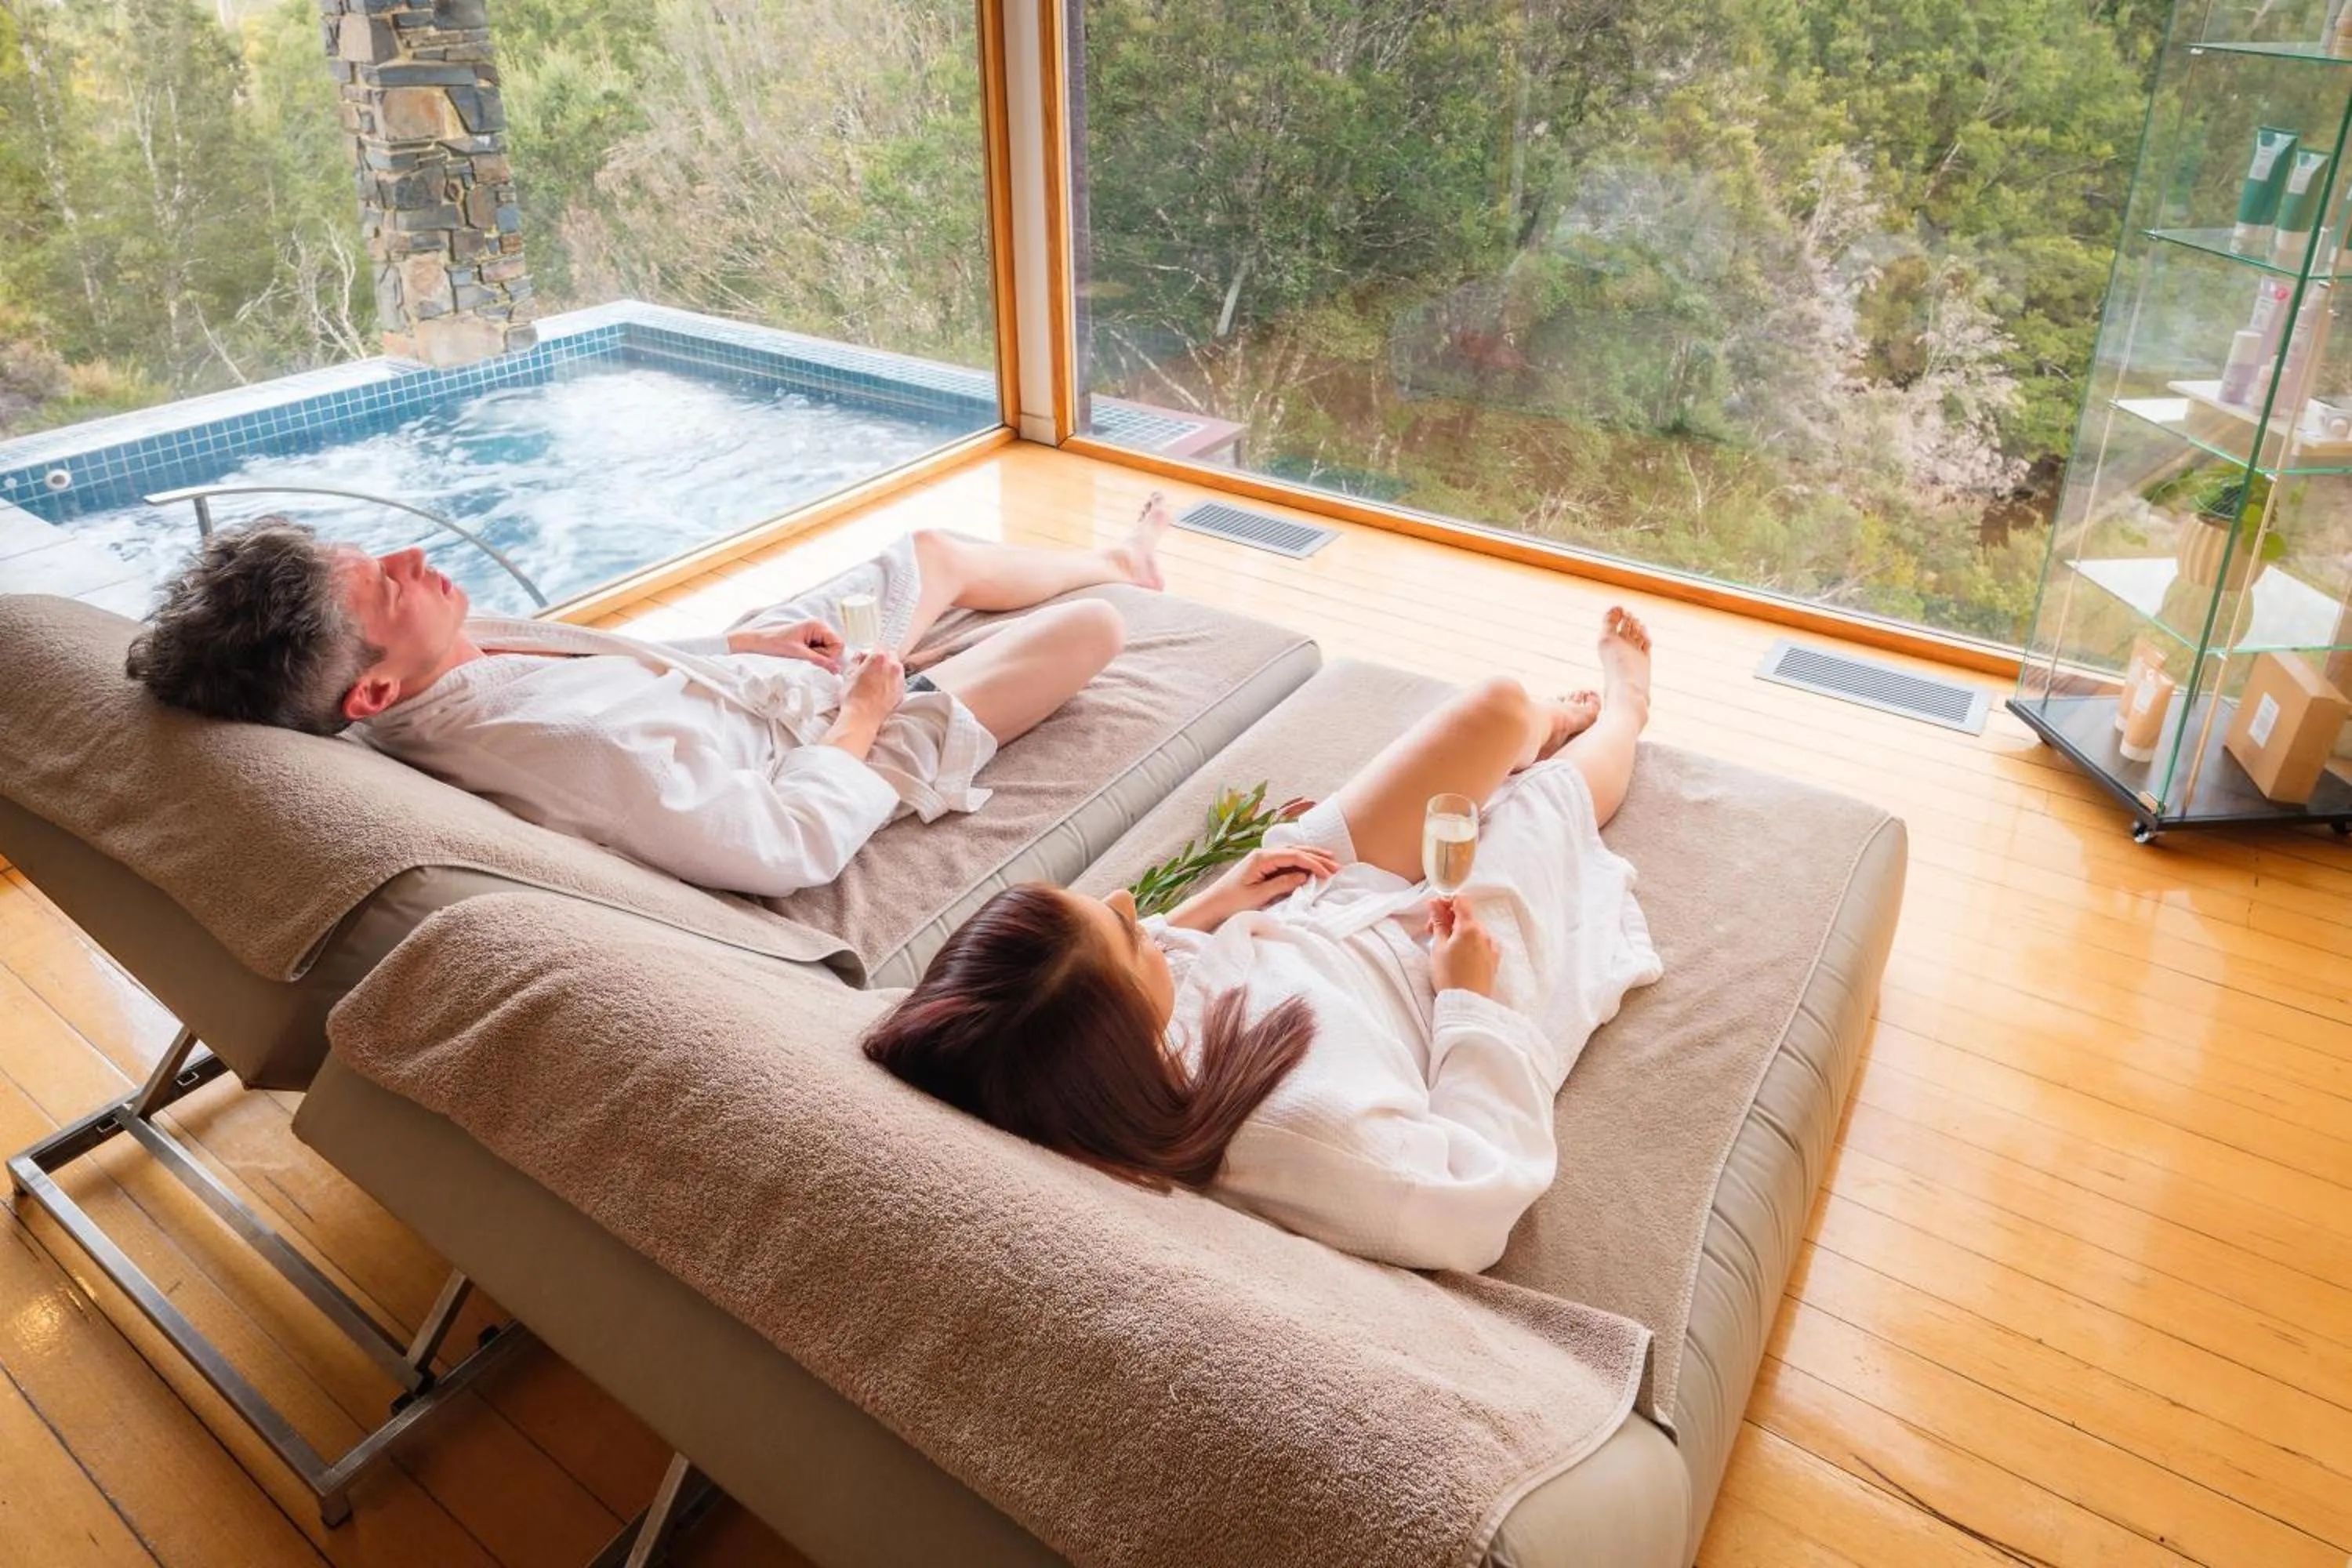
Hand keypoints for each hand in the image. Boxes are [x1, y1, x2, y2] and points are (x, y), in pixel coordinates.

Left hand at [727, 619, 843, 672]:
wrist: (759, 642)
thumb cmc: (776, 643)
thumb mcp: (799, 653)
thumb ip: (820, 660)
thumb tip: (837, 669)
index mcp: (818, 625)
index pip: (839, 644)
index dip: (832, 655)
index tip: (817, 659)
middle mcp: (819, 627)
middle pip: (835, 647)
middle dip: (825, 656)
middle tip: (807, 657)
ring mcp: (815, 633)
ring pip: (828, 651)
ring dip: (818, 657)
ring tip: (803, 655)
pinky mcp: (810, 640)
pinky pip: (821, 652)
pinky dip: (814, 657)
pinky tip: (803, 655)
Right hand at [822, 651, 904, 762]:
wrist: (862, 717)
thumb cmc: (853, 697)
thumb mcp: (848, 673)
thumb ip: (856, 659)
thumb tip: (860, 656)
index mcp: (879, 658)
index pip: (878, 647)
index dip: (870, 653)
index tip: (866, 658)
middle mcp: (893, 666)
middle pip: (890, 655)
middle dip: (882, 660)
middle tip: (871, 669)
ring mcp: (899, 679)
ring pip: (896, 668)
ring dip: (888, 670)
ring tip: (876, 680)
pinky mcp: (902, 691)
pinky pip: (898, 681)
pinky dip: (892, 682)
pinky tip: (881, 689)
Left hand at [1168, 844, 1338, 930]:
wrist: (1210, 905)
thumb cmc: (1231, 902)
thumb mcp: (1258, 895)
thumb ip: (1282, 884)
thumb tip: (1303, 877)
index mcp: (1261, 858)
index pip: (1294, 856)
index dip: (1314, 863)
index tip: (1329, 873)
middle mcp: (1262, 854)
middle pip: (1295, 850)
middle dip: (1317, 857)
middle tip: (1337, 865)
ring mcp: (1261, 859)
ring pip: (1292, 853)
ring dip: (1311, 856)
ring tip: (1329, 859)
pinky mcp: (1261, 867)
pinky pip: (1285, 860)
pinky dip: (1300, 862)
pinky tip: (1310, 864)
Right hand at [1428, 897, 1500, 998]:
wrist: (1466, 1004)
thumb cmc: (1449, 977)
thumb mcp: (1438, 947)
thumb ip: (1438, 922)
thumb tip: (1435, 905)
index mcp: (1469, 928)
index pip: (1461, 901)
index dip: (1446, 901)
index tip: (1435, 909)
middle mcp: (1484, 934)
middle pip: (1466, 916)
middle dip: (1449, 919)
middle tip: (1432, 930)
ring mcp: (1492, 946)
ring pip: (1473, 929)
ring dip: (1459, 931)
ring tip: (1445, 946)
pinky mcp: (1494, 958)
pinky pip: (1481, 942)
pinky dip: (1470, 942)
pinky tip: (1459, 954)